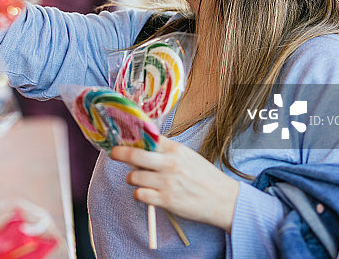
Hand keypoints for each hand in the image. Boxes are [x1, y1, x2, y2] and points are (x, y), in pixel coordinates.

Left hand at [110, 137, 239, 231]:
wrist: (224, 200)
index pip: (147, 138)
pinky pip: (139, 194)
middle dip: (119, 153)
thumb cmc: (205, 177)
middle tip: (114, 154)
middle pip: (133, 154)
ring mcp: (166, 182)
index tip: (121, 137)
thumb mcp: (188, 156)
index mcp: (175, 150)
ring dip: (132, 178)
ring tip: (139, 179)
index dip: (131, 137)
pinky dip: (139, 194)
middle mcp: (169, 164)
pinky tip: (145, 193)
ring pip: (133, 177)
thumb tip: (144, 145)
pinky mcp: (166, 200)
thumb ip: (167, 150)